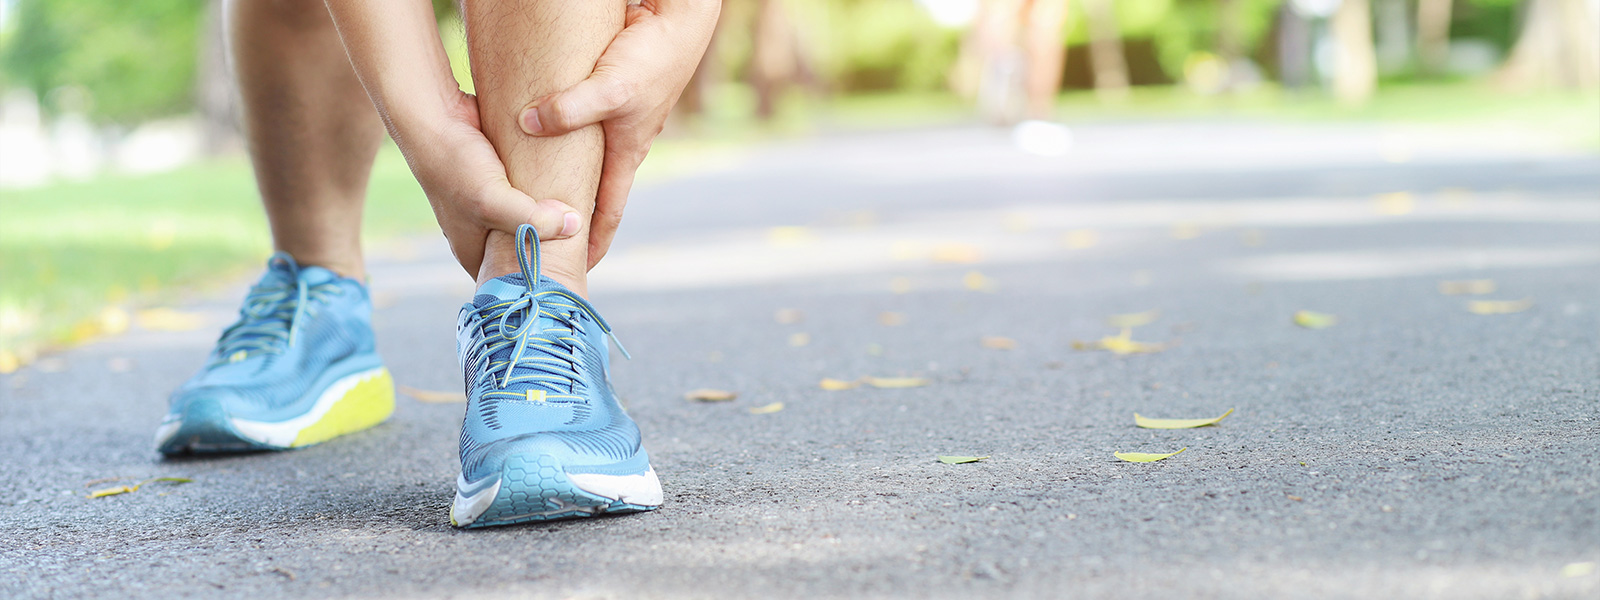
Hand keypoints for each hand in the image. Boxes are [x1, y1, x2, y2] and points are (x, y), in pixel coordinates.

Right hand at [400, 90, 580, 275]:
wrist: (434, 115)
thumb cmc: (455, 165)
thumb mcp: (493, 201)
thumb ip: (533, 219)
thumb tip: (574, 226)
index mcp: (471, 249)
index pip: (507, 280)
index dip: (535, 281)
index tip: (569, 276)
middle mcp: (479, 230)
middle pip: (522, 250)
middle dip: (549, 250)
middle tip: (584, 251)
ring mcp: (489, 203)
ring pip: (529, 220)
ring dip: (550, 219)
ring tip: (583, 223)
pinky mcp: (500, 177)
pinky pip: (529, 193)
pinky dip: (545, 193)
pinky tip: (569, 189)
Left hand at [517, 0, 719, 268]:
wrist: (678, 20)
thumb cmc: (652, 58)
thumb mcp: (611, 88)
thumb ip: (570, 108)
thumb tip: (528, 123)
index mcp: (627, 152)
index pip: (608, 210)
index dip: (592, 242)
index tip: (576, 270)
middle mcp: (622, 142)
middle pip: (595, 190)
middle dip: (574, 218)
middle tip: (546, 243)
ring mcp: (616, 119)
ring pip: (586, 159)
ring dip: (566, 178)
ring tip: (537, 196)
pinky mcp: (607, 93)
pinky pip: (579, 125)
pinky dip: (561, 138)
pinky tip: (538, 136)